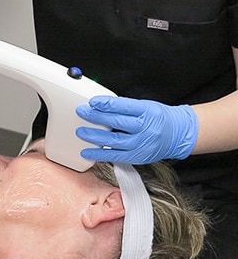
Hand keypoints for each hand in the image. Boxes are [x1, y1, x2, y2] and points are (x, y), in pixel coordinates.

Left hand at [76, 96, 198, 163]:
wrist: (177, 134)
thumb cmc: (158, 117)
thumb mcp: (144, 105)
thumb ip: (124, 106)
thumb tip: (100, 105)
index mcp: (146, 111)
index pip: (124, 106)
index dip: (106, 104)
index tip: (92, 102)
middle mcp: (145, 128)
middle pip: (117, 122)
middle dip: (97, 117)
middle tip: (81, 112)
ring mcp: (141, 144)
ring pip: (115, 141)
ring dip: (95, 137)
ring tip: (81, 132)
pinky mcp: (138, 157)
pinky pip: (116, 156)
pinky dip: (100, 155)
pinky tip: (88, 152)